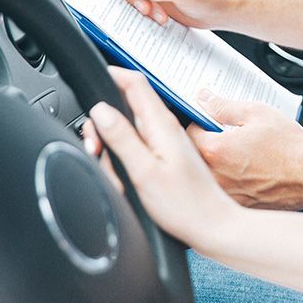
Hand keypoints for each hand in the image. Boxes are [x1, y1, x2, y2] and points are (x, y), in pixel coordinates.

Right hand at [86, 67, 241, 251]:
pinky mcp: (165, 158)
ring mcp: (165, 143)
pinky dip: (124, 162)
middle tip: (96, 148)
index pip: (134, 83)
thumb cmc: (184, 205)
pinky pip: (135, 149)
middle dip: (103, 126)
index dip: (110, 75)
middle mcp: (164, 128)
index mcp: (161, 125)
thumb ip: (121, 137)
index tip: (90, 82)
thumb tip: (101, 110)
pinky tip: (127, 182)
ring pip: (126, 131)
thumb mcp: (144, 171)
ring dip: (112, 149)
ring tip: (117, 176)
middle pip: (123, 108)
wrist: (212, 227)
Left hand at [190, 92, 302, 210]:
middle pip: (192, 156)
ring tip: (236, 155)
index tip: (208, 121)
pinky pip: (222, 191)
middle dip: (203, 143)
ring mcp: (225, 194)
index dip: (199, 122)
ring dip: (213, 164)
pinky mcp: (237, 206)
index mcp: (215, 150)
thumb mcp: (257, 113)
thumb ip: (225, 106)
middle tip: (222, 136)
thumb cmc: (290, 148)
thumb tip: (205, 99)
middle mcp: (215, 176)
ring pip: (206, 176)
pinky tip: (245, 173)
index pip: (188, 132)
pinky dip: (228, 181)